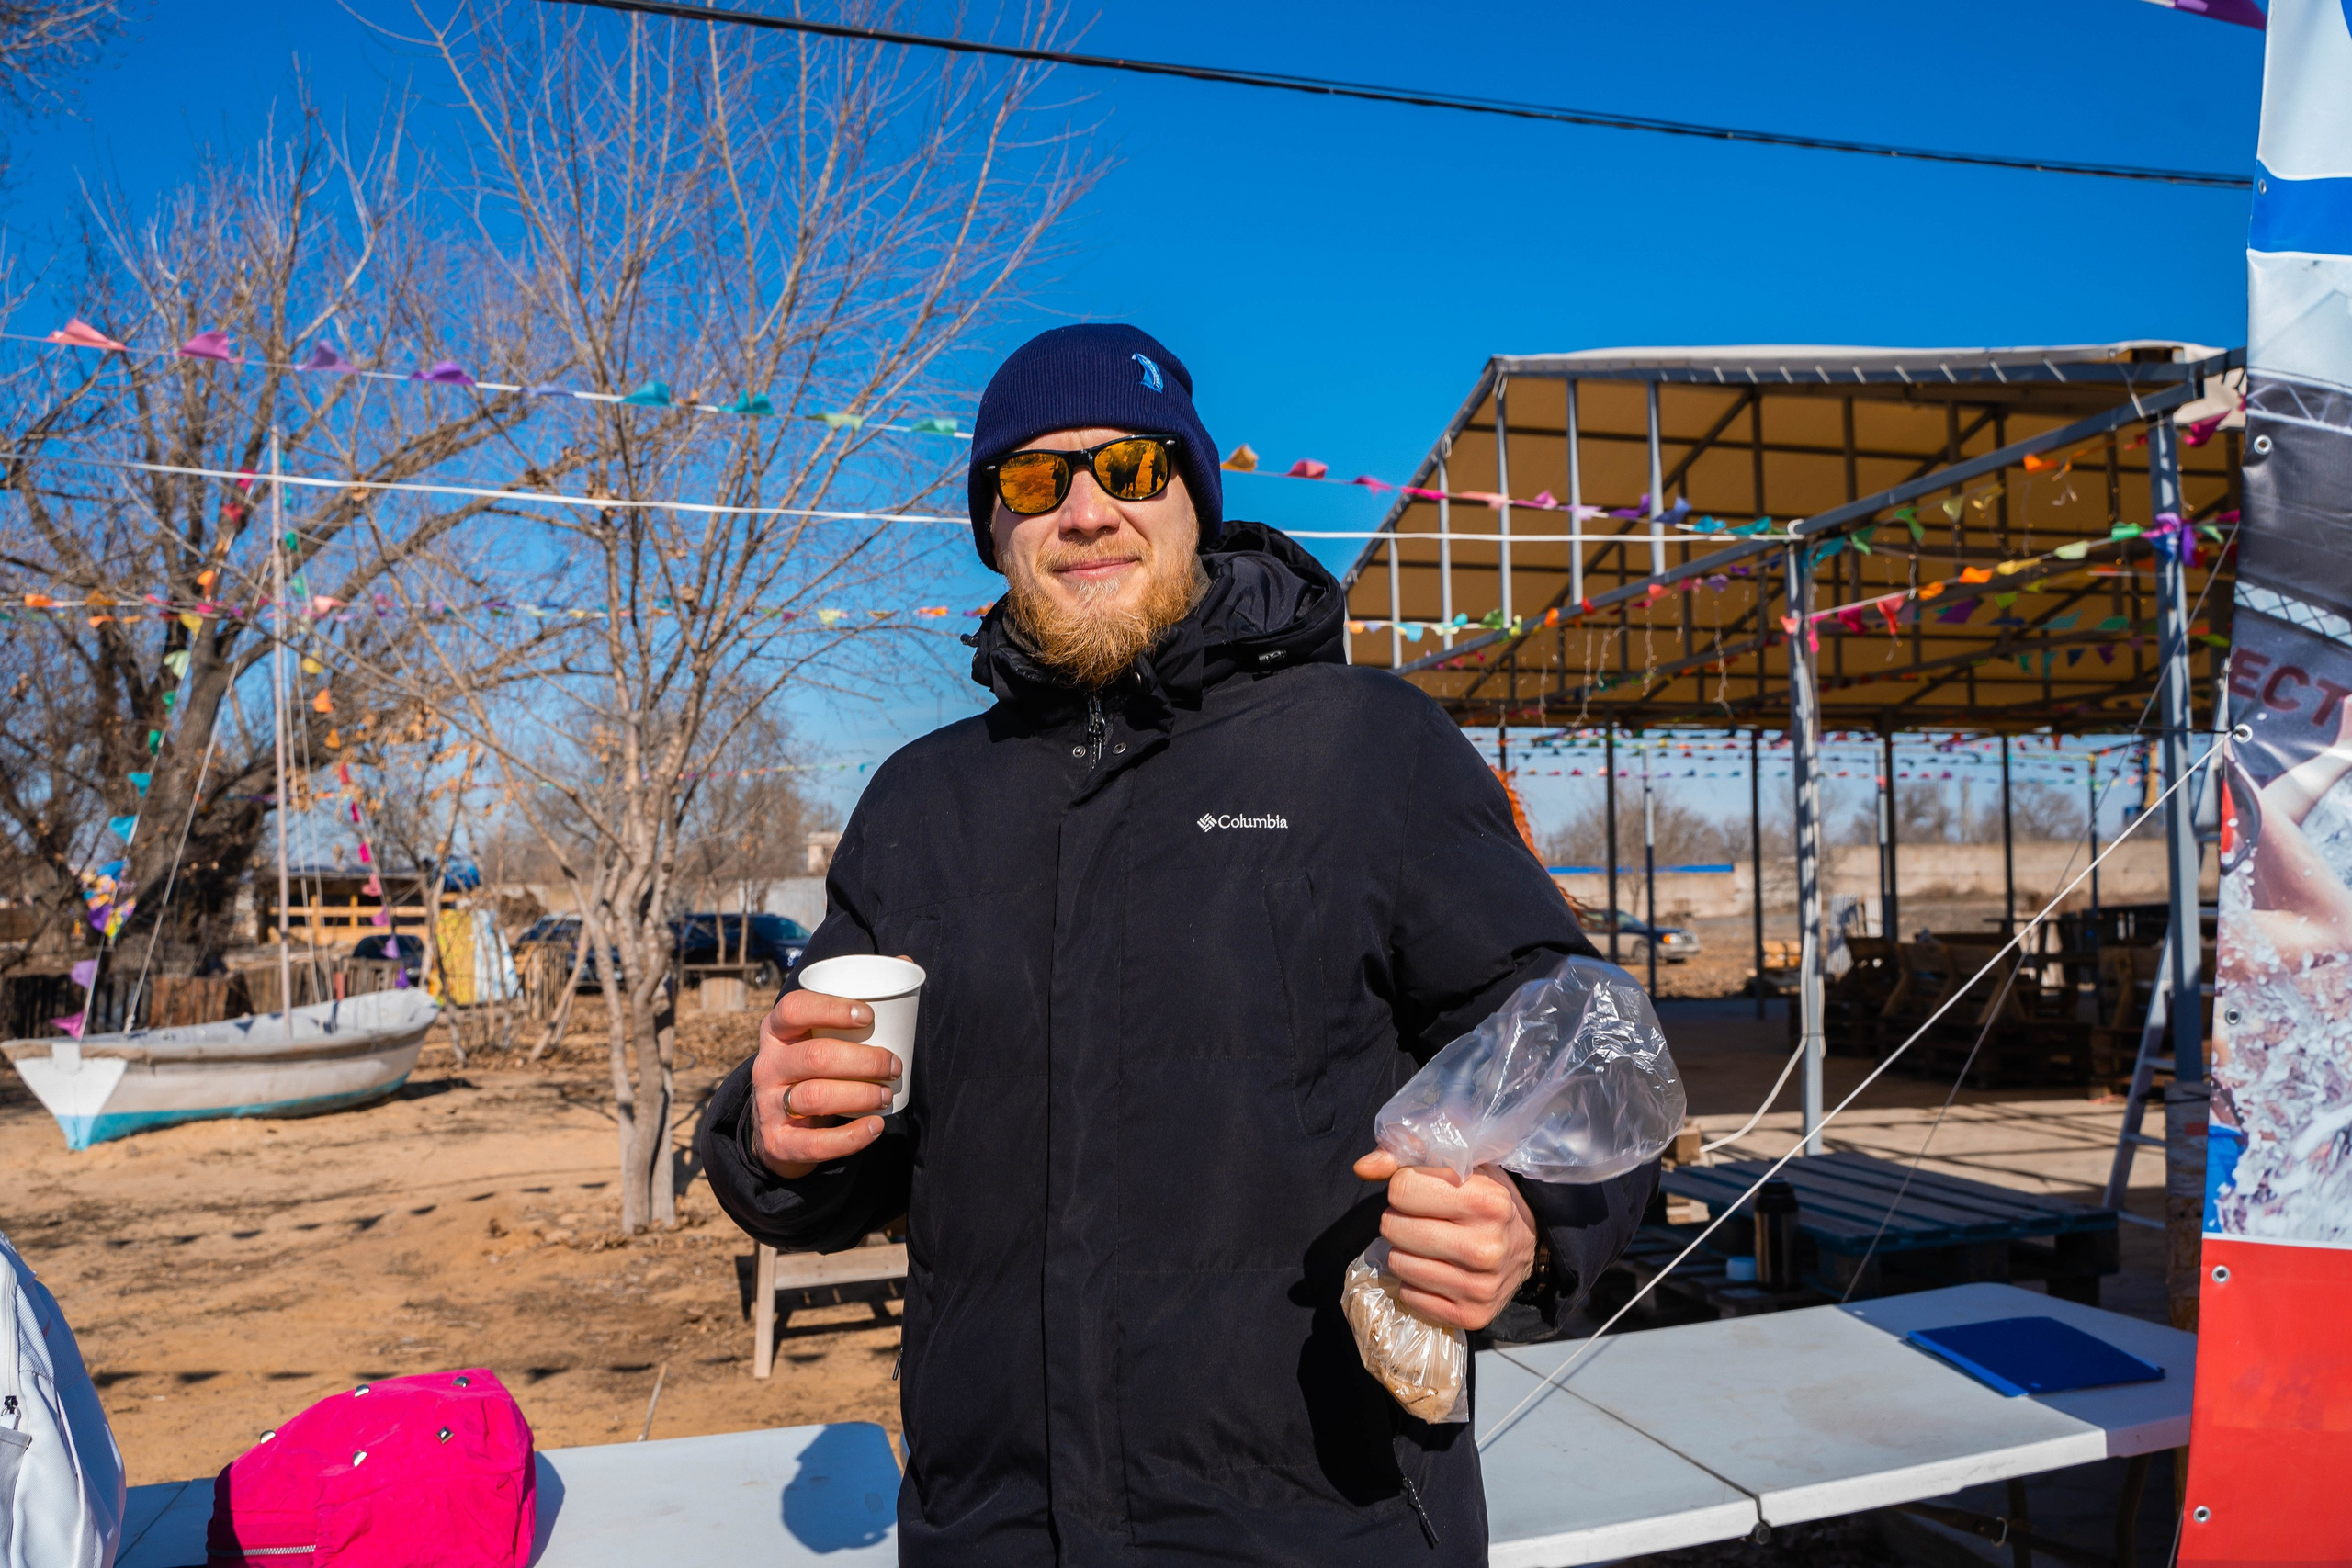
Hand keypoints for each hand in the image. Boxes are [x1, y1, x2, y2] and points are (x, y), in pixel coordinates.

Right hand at [747, 987, 901, 1178]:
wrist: (779, 1131)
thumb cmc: (812, 1070)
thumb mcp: (818, 1037)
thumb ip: (854, 1004)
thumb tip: (905, 962)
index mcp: (776, 1032)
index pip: (793, 1009)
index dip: (830, 1008)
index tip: (869, 1015)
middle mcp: (767, 1066)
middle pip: (815, 1056)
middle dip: (864, 1060)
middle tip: (894, 1066)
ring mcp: (769, 1105)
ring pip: (815, 1097)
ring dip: (861, 1095)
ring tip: (887, 1095)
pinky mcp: (778, 1142)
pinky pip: (815, 1143)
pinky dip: (850, 1137)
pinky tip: (875, 1127)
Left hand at [1353, 1150, 1536, 1331]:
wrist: (1530, 1247)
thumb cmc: (1486, 1198)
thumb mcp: (1459, 1166)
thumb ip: (1407, 1157)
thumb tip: (1362, 1168)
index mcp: (1487, 1200)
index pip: (1402, 1189)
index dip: (1404, 1187)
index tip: (1421, 1191)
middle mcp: (1485, 1246)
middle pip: (1394, 1228)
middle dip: (1399, 1219)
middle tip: (1421, 1219)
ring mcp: (1480, 1286)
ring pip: (1397, 1264)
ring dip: (1404, 1251)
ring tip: (1428, 1244)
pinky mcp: (1472, 1315)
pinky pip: (1410, 1295)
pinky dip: (1415, 1282)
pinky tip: (1437, 1269)